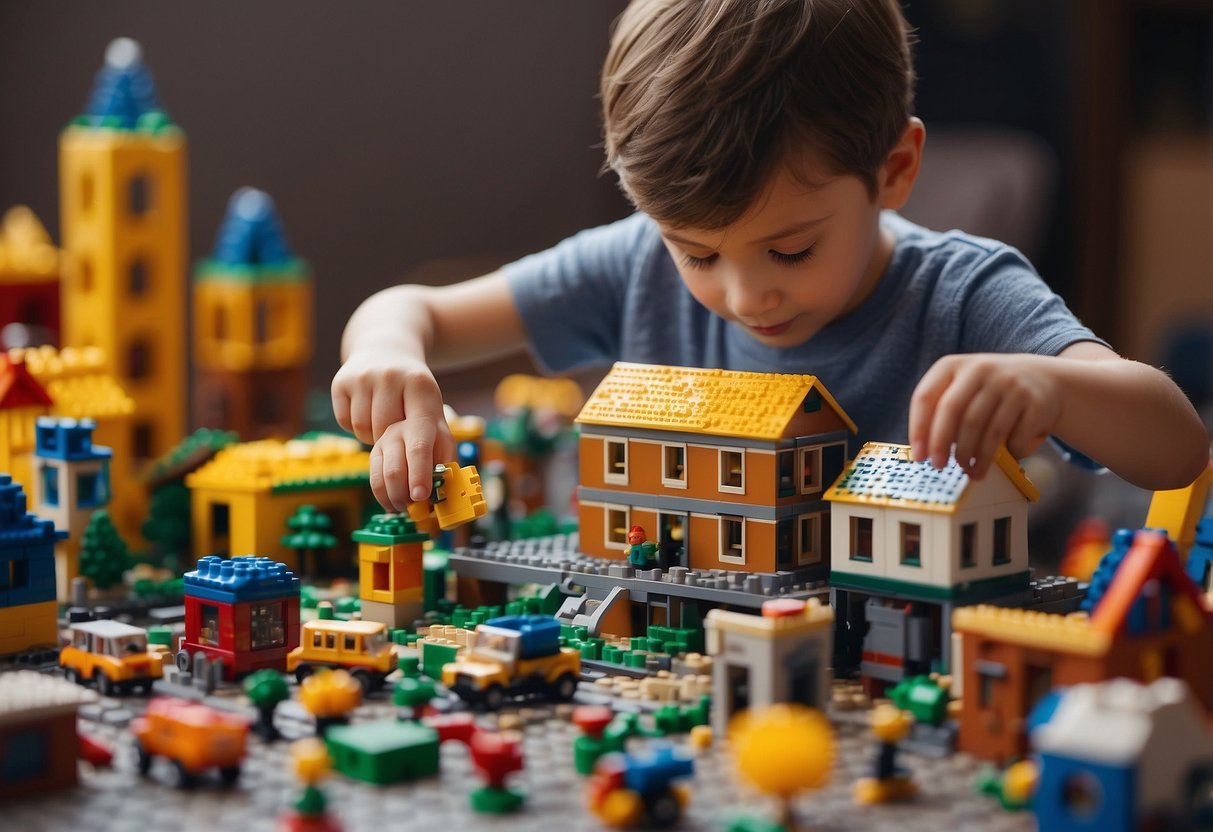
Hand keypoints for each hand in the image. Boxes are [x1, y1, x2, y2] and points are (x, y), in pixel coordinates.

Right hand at [331, 351, 454, 510]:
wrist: (385, 350)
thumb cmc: (414, 394)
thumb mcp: (433, 411)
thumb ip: (441, 446)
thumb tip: (441, 486)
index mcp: (423, 389)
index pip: (420, 438)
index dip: (419, 470)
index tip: (419, 496)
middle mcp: (393, 378)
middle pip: (385, 438)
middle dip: (391, 456)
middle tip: (397, 456)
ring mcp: (364, 377)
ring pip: (364, 432)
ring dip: (373, 437)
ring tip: (384, 421)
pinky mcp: (341, 381)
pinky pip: (345, 423)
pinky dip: (355, 426)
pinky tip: (368, 410)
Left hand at [908, 353, 1060, 477]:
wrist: (1045, 379)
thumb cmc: (991, 392)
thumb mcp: (964, 388)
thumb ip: (942, 411)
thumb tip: (926, 451)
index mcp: (954, 365)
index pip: (925, 397)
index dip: (918, 429)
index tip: (918, 456)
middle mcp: (981, 368)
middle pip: (953, 411)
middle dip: (942, 443)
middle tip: (938, 466)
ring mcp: (1010, 383)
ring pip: (984, 429)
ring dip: (974, 457)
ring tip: (971, 472)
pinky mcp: (1036, 401)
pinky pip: (1015, 438)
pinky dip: (1010, 452)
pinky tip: (1008, 456)